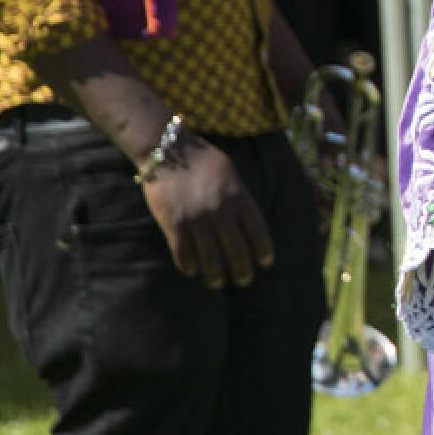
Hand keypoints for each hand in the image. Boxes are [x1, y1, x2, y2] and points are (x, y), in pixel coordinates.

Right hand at [142, 132, 274, 289]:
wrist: (167, 150)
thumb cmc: (203, 159)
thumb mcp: (231, 173)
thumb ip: (241, 196)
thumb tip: (249, 219)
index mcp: (239, 198)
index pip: (258, 231)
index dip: (263, 250)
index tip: (266, 263)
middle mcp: (221, 211)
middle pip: (237, 249)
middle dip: (243, 269)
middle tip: (245, 280)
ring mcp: (197, 220)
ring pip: (210, 258)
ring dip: (215, 275)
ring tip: (218, 283)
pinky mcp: (175, 224)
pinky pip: (184, 254)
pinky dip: (189, 266)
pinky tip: (191, 272)